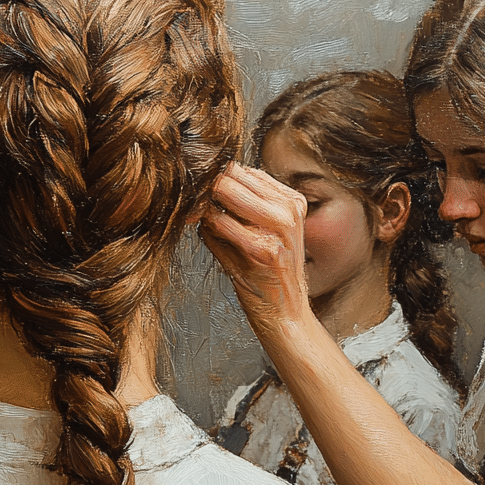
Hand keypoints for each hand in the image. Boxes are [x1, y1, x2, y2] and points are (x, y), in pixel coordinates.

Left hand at [197, 162, 311, 334]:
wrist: (285, 314)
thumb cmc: (269, 274)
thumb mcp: (266, 233)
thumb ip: (241, 206)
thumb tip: (204, 183)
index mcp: (291, 200)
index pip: (243, 170)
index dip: (215, 179)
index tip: (200, 193)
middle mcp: (288, 209)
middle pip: (231, 176)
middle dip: (205, 189)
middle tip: (193, 207)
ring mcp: (277, 228)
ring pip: (222, 194)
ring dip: (205, 209)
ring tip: (207, 228)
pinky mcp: (261, 249)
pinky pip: (217, 224)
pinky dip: (207, 231)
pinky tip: (214, 242)